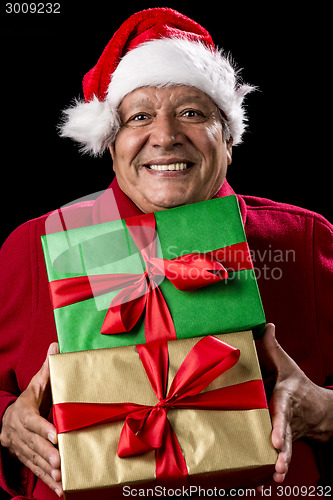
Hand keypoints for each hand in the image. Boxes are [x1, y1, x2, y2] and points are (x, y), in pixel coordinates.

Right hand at [0, 342, 62, 496]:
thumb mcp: (36, 384)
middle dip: (46, 454)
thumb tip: (56, 346)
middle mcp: (19, 433)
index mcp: (23, 413)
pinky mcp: (25, 458)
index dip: (43, 429)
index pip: (32, 421)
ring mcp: (21, 448)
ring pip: (33, 460)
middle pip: (33, 444)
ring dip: (47, 470)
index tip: (56, 435)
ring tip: (60, 477)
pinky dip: (46, 481)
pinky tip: (59, 489)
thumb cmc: (29, 399)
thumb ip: (47, 369)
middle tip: (60, 461)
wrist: (7, 418)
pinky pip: (35, 471)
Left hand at [257, 324, 332, 483]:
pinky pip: (285, 456)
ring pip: (288, 447)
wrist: (318, 409)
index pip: (282, 407)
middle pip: (286, 430)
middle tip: (278, 453)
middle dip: (283, 443)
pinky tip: (274, 477)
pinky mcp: (286, 441)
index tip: (276, 438)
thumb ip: (272, 347)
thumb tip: (265, 324)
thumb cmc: (297, 385)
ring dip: (284, 461)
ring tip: (277, 473)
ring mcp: (289, 431)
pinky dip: (281, 467)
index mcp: (286, 397)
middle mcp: (289, 416)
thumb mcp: (286, 364)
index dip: (280, 422)